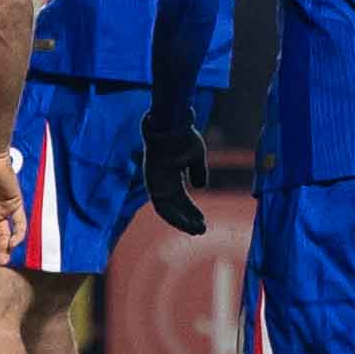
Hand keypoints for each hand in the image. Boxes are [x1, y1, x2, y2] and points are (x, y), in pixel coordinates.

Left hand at [145, 107, 208, 239]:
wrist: (171, 122)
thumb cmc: (183, 136)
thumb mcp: (196, 156)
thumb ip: (198, 172)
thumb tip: (201, 187)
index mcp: (170, 174)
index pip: (179, 197)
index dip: (190, 210)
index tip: (203, 221)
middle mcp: (160, 180)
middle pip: (173, 205)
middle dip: (187, 219)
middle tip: (201, 230)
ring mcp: (154, 181)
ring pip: (166, 209)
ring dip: (181, 221)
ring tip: (197, 231)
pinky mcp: (151, 181)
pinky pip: (161, 205)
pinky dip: (173, 216)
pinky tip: (187, 224)